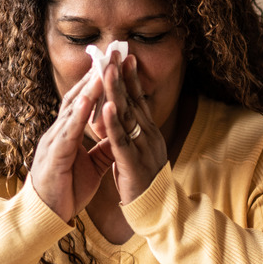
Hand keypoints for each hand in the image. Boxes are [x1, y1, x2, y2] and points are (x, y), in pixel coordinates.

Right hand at [30, 69, 113, 221]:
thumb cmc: (64, 192)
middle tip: (109, 54)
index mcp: (67, 134)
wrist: (45, 217)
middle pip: (77, 97)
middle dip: (94, 75)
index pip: (83, 102)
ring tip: (103, 69)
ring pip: (73, 110)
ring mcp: (54, 142)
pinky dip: (79, 114)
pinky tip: (89, 99)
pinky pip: (68, 131)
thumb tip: (118, 138)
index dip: (97, 82)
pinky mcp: (54, 156)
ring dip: (88, 88)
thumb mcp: (90, 167)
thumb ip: (102, 150)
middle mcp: (59, 132)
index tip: (112, 63)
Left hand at [97, 53, 167, 204]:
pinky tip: (106, 107)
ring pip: (127, 115)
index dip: (132, 78)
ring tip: (107, 70)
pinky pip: (121, 140)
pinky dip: (113, 122)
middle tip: (115, 53)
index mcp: (149, 132)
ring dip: (116, 91)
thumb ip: (133, 133)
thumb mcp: (140, 151)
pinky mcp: (132, 163)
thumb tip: (125, 114)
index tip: (125, 57)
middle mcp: (148, 135)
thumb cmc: (143, 181)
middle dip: (122, 76)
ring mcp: (142, 148)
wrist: (156, 210)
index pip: (139, 100)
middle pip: (133, 101)